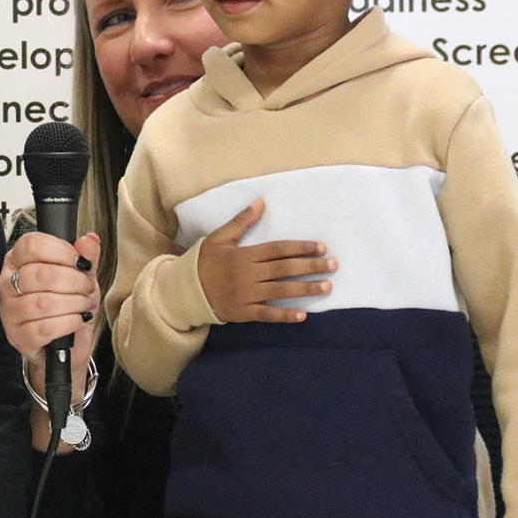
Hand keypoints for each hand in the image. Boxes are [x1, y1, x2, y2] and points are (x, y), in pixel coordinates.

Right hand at [0, 231, 99, 452]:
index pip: (31, 245)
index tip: (80, 263)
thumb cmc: (68, 304)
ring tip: (85, 305)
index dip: (61, 251)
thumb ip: (86, 257)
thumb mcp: (81, 276)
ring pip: (42, 302)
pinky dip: (68, 323)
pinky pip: (44, 327)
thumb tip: (90, 239)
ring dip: (73, 303)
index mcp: (18, 261)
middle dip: (73, 281)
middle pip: (39, 274)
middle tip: (87, 288)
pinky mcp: (17, 337)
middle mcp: (7, 284)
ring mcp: (9, 312)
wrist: (66, 345)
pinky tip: (77, 320)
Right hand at [198, 198, 334, 322]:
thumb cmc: (204, 261)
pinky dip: (284, 316)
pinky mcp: (243, 312)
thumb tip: (260, 202)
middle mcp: (248, 274)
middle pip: (284, 269)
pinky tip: (303, 316)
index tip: (321, 247)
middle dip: (311, 267)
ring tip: (326, 287)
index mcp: (244, 255)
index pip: (278, 249)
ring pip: (280, 291)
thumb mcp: (220, 237)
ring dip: (305, 289)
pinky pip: (267, 314)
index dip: (301, 248)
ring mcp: (246, 294)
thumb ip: (241, 221)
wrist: (184, 289)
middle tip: (333, 265)